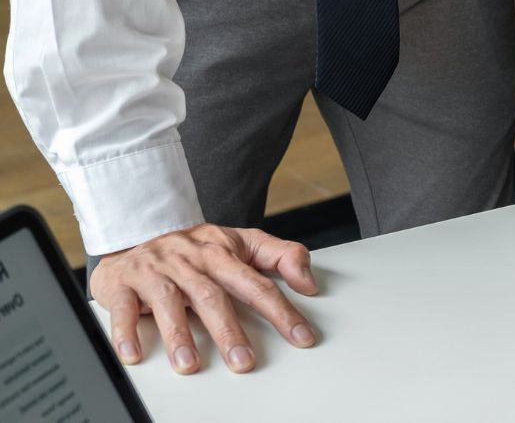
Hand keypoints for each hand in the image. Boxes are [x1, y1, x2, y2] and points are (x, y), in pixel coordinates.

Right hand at [89, 223, 318, 374]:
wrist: (136, 232)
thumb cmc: (195, 248)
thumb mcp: (242, 243)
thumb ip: (282, 256)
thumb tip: (309, 282)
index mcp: (221, 252)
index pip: (256, 283)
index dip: (281, 310)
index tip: (300, 336)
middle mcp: (189, 260)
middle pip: (212, 296)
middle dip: (229, 332)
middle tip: (243, 362)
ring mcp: (155, 270)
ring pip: (169, 302)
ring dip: (179, 335)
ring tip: (190, 364)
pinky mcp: (122, 282)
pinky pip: (123, 308)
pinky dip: (126, 331)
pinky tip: (134, 353)